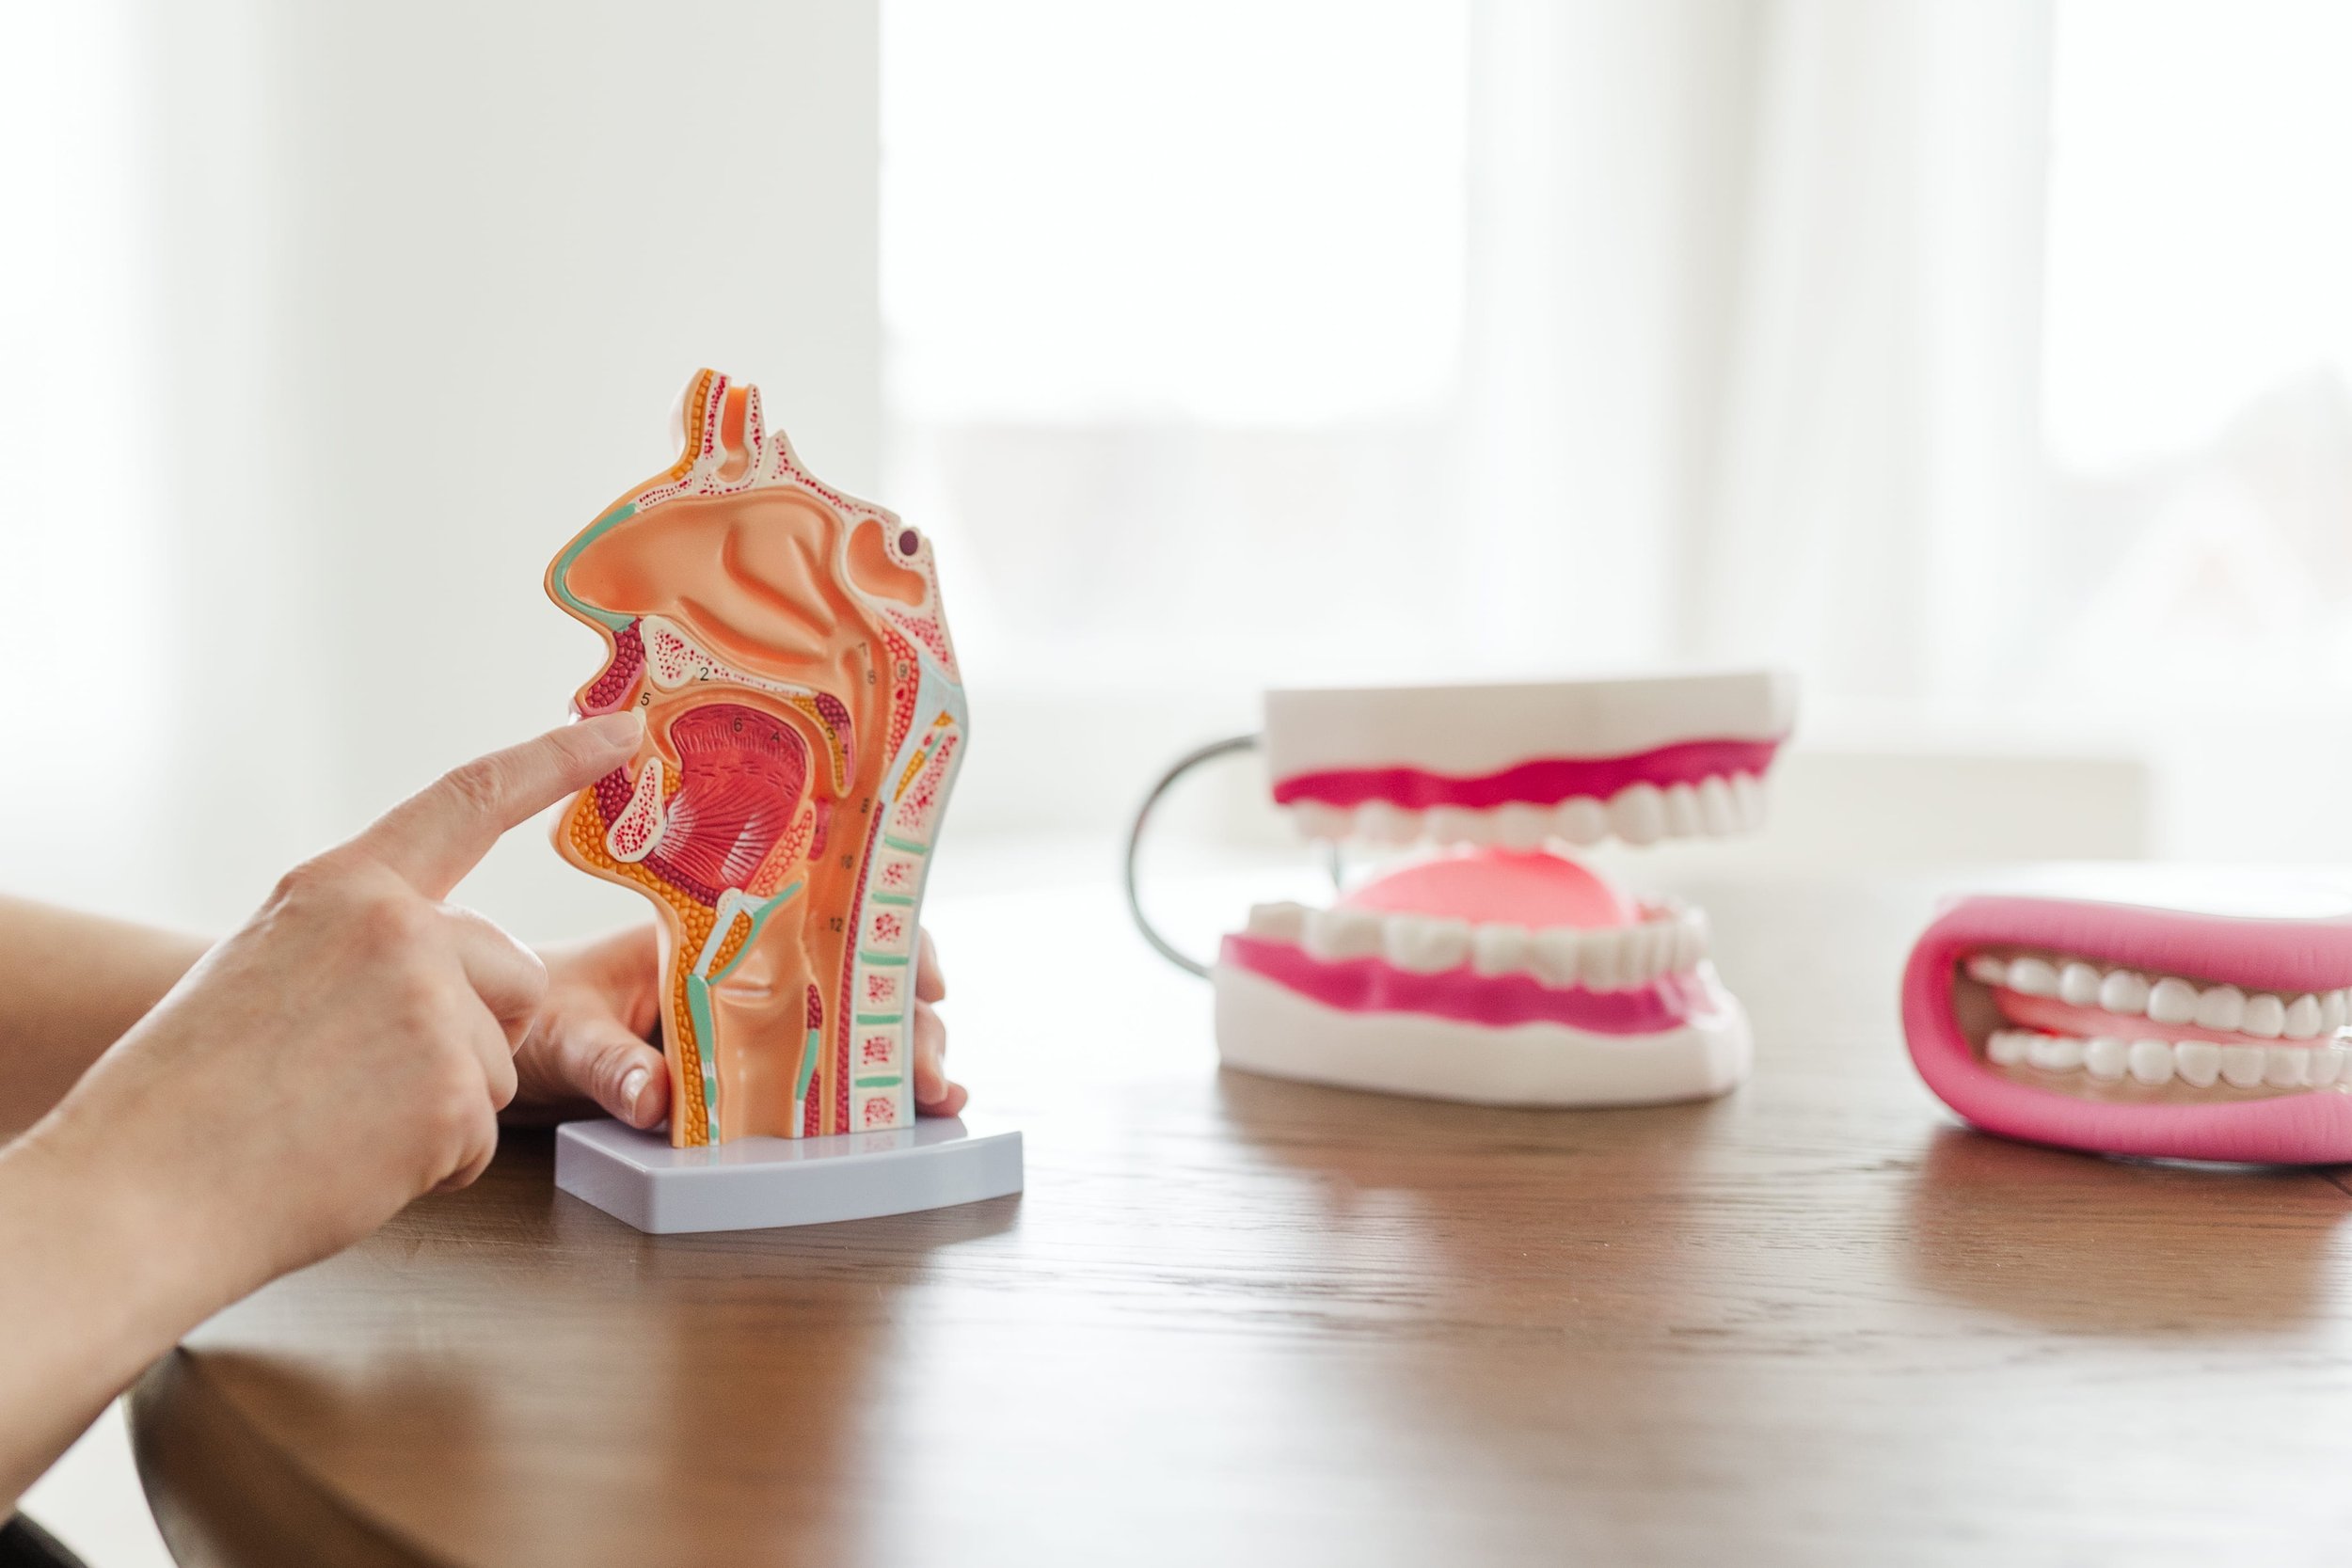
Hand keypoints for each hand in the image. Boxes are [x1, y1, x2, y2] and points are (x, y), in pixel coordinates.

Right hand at [11, 712, 643, 1310]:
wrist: (140, 1191)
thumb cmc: (187, 1095)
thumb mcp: (267, 966)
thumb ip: (359, 946)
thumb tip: (433, 971)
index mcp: (344, 888)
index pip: (470, 802)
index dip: (554, 761)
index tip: (624, 729)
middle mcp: (399, 931)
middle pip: (515, 976)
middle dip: (474, 1034)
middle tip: (358, 1082)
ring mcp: (433, 1007)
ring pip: (502, 1061)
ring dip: (443, 1106)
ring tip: (341, 1123)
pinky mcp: (456, 1092)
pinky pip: (481, 1136)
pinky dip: (429, 1164)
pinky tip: (352, 1161)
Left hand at [509, 926, 964, 1126]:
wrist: (502, 1032)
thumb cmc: (534, 1007)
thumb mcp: (566, 1032)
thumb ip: (610, 1065)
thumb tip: (655, 1101)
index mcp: (718, 927)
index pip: (823, 914)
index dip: (886, 941)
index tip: (923, 980)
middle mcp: (750, 966)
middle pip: (856, 976)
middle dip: (907, 1020)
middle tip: (930, 1074)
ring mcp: (754, 1016)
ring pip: (851, 1024)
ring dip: (899, 1057)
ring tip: (934, 1099)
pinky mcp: (746, 1065)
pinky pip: (819, 1071)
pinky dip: (866, 1090)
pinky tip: (909, 1116)